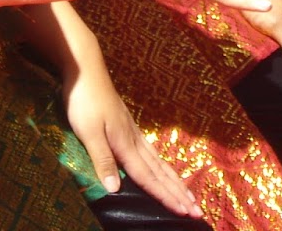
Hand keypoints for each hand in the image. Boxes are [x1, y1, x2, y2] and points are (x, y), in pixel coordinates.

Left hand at [62, 55, 202, 217]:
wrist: (87, 70)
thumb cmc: (84, 101)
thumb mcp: (88, 132)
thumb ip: (103, 160)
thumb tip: (116, 189)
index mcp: (125, 144)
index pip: (148, 177)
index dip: (165, 196)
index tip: (184, 212)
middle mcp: (134, 140)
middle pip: (160, 172)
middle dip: (178, 193)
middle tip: (197, 211)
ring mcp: (133, 132)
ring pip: (158, 162)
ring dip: (174, 182)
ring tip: (189, 196)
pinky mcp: (128, 127)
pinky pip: (151, 153)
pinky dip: (162, 166)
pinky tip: (164, 169)